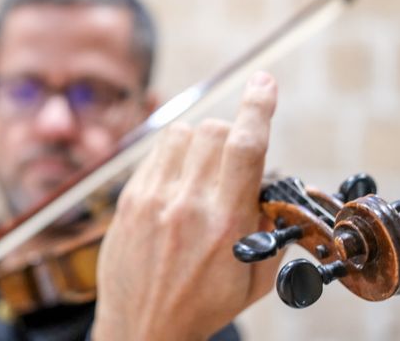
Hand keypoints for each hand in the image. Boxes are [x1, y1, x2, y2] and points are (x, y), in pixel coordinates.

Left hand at [93, 71, 280, 340]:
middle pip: (213, 130)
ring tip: (202, 172)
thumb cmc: (200, 305)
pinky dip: (173, 156)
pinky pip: (155, 152)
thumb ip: (269, 228)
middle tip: (232, 164)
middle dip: (232, 134)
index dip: (258, 107)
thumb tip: (271, 187)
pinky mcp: (128, 198)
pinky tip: (177, 183)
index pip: (245, 147)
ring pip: (181, 133)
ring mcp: (152, 198)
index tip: (265, 83)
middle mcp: (186, 204)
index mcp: (225, 223)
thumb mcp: (253, 279)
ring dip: (200, 142)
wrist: (141, 327)